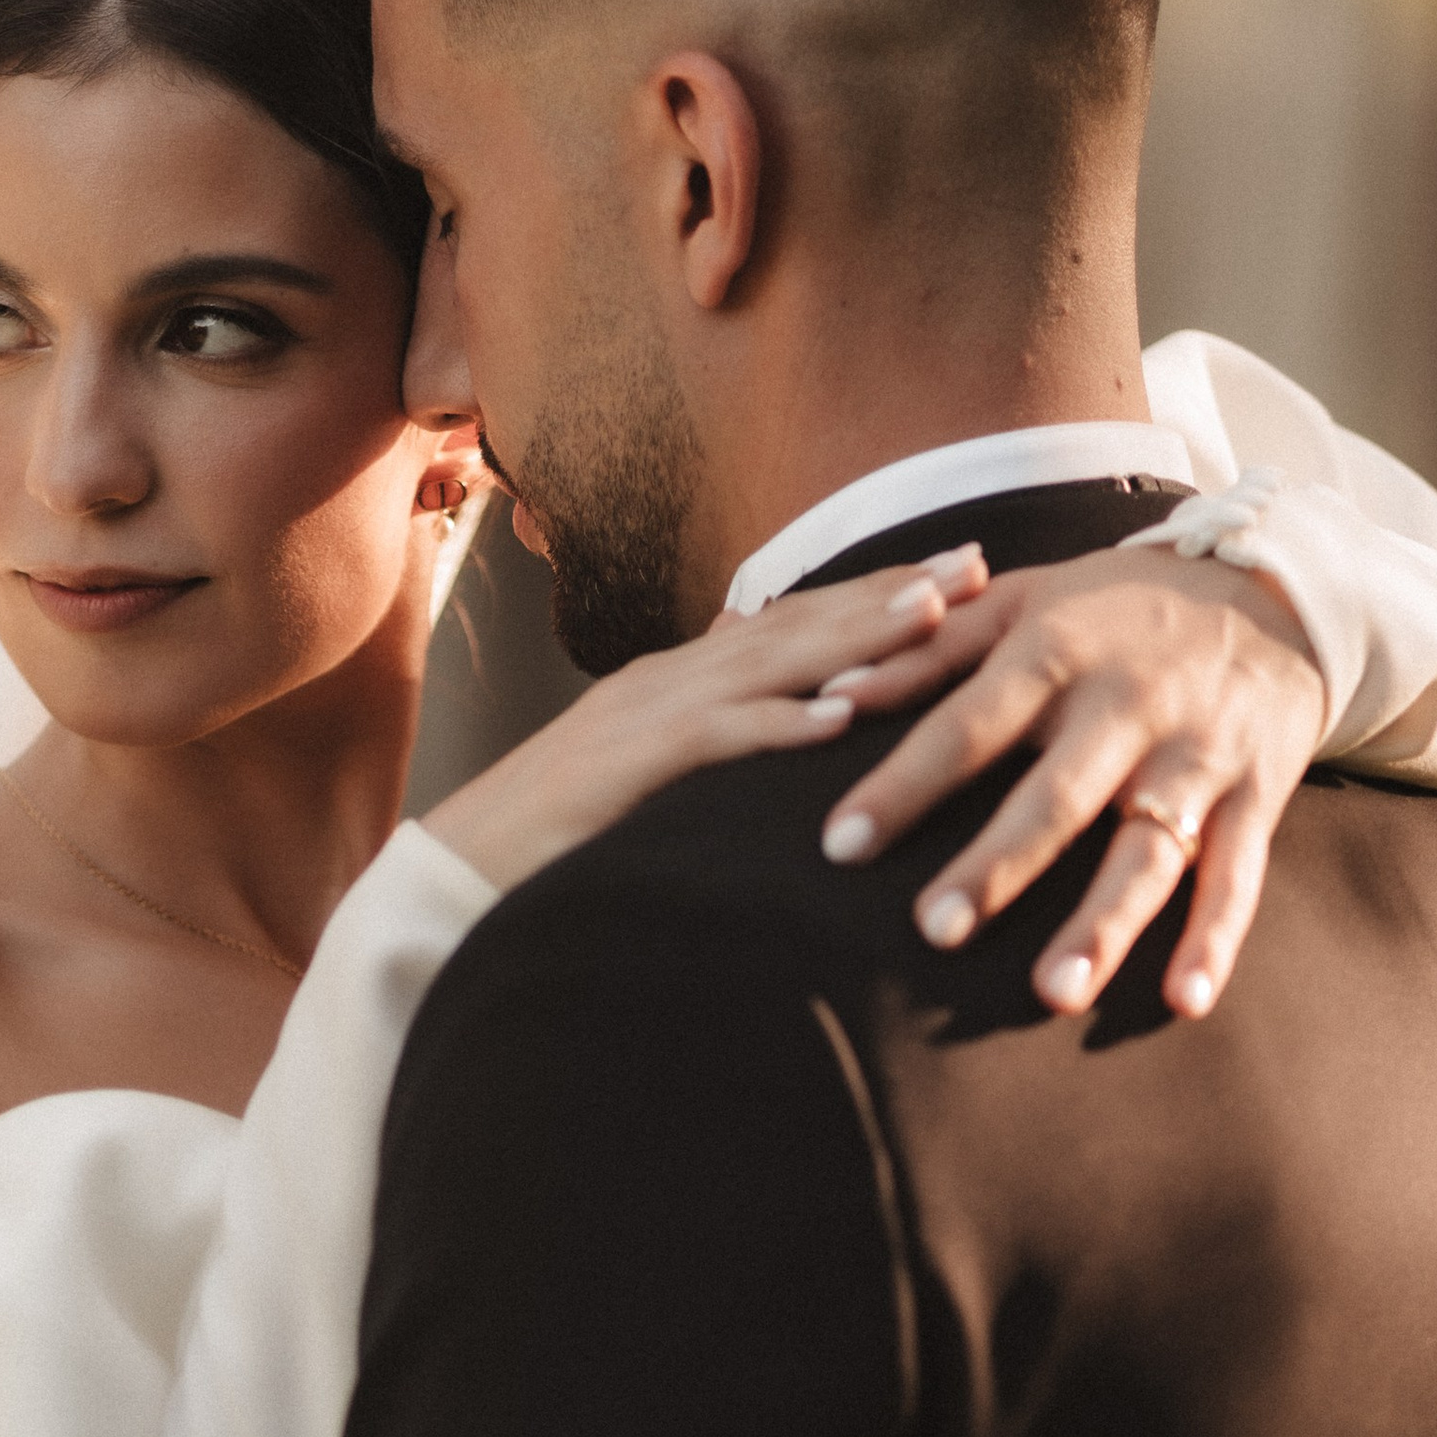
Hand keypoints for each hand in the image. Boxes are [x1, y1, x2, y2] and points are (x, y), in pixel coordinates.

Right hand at [425, 545, 989, 890]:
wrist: (455, 870)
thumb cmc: (554, 837)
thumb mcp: (644, 769)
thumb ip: (704, 723)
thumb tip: (763, 676)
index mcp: (678, 679)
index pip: (794, 622)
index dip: (876, 595)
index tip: (958, 576)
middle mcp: (669, 677)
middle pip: (798, 622)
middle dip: (890, 592)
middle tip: (980, 566)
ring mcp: (645, 714)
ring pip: (771, 663)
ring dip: (856, 638)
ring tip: (936, 616)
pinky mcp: (627, 765)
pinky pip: (716, 740)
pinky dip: (780, 726)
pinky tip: (840, 721)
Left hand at [813, 546, 1328, 1019]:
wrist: (1275, 586)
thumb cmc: (1117, 607)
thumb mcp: (1024, 600)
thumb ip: (927, 652)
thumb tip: (830, 692)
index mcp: (1059, 652)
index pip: (967, 726)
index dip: (904, 784)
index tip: (838, 844)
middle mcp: (1129, 706)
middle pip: (1056, 797)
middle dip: (997, 866)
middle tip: (934, 930)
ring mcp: (1198, 757)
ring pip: (1149, 850)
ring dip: (1102, 923)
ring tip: (1052, 994)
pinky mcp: (1257, 795)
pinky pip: (1239, 876)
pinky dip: (1215, 940)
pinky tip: (1185, 1001)